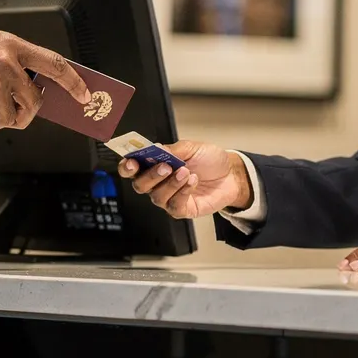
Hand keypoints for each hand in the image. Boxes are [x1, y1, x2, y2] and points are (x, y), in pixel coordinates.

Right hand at [0, 22, 90, 134]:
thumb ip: (7, 60)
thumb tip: (26, 85)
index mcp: (11, 46)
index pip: (54, 65)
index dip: (73, 82)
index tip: (84, 95)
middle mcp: (7, 64)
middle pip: (34, 102)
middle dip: (23, 114)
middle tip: (7, 113)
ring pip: (10, 118)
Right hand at [118, 140, 252, 219]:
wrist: (230, 175)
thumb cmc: (209, 161)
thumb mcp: (192, 147)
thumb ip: (173, 149)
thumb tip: (156, 149)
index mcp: (154, 165)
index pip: (131, 168)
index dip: (126, 166)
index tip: (131, 162)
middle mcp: (157, 183)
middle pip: (140, 185)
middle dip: (151, 175)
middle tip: (166, 166)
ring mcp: (168, 198)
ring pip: (157, 196)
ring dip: (171, 183)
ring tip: (186, 172)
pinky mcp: (181, 210)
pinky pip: (174, 205)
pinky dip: (182, 192)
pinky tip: (192, 182)